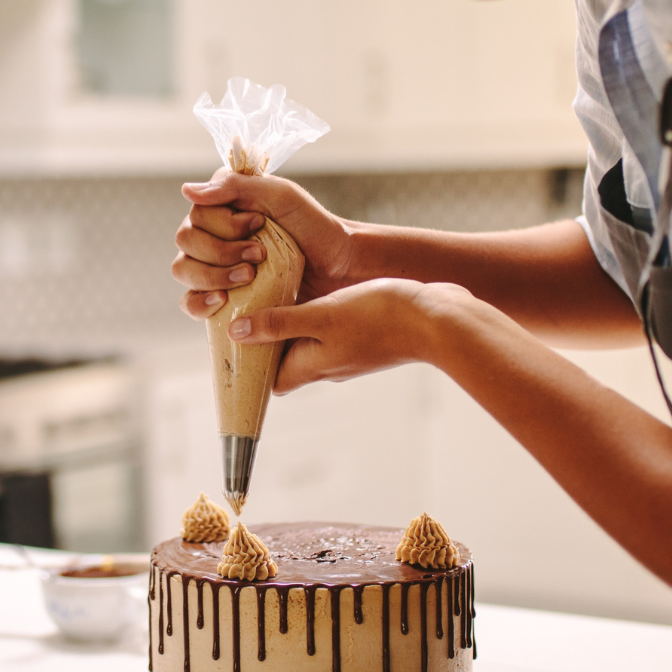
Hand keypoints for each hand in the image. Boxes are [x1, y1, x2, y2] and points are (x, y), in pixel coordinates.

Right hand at [171, 168, 355, 319]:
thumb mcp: (280, 195)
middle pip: (186, 241)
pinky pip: (189, 302)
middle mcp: (212, 233)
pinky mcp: (221, 296)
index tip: (259, 224)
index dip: (224, 223)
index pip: (196, 213)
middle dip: (222, 251)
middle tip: (259, 255)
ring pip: (183, 270)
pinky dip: (199, 302)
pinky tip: (222, 301)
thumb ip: (236, 186)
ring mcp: (213, 266)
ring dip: (213, 274)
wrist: (338, 267)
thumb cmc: (313, 225)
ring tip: (249, 277)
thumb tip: (187, 191)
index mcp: (222, 206)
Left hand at [229, 279, 479, 393]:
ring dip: (291, 324)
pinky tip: (315, 290)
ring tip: (276, 293)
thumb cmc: (380, 317)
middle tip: (251, 305)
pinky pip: (331, 332)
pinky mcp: (366, 338)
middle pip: (286, 361)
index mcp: (312, 366)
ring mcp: (349, 354)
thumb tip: (237, 333)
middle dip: (268, 339)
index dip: (251, 364)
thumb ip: (279, 324)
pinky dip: (316, 316)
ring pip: (308, 344)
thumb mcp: (321, 316)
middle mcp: (328, 367)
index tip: (235, 337)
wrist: (437, 319)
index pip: (270, 380)